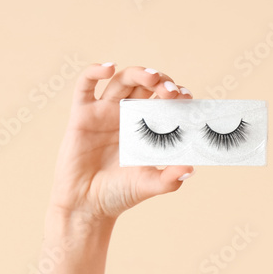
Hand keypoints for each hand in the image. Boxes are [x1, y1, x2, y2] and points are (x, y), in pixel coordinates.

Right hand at [48, 63, 193, 224]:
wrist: (86, 206)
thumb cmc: (118, 195)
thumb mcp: (148, 185)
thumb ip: (169, 179)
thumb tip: (190, 168)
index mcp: (145, 128)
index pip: (163, 101)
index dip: (176, 94)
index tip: (187, 98)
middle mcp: (126, 116)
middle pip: (145, 86)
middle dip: (161, 82)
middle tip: (171, 91)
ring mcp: (104, 113)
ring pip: (121, 81)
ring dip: (138, 74)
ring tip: (153, 78)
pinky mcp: (82, 115)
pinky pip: (85, 85)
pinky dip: (95, 71)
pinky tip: (109, 68)